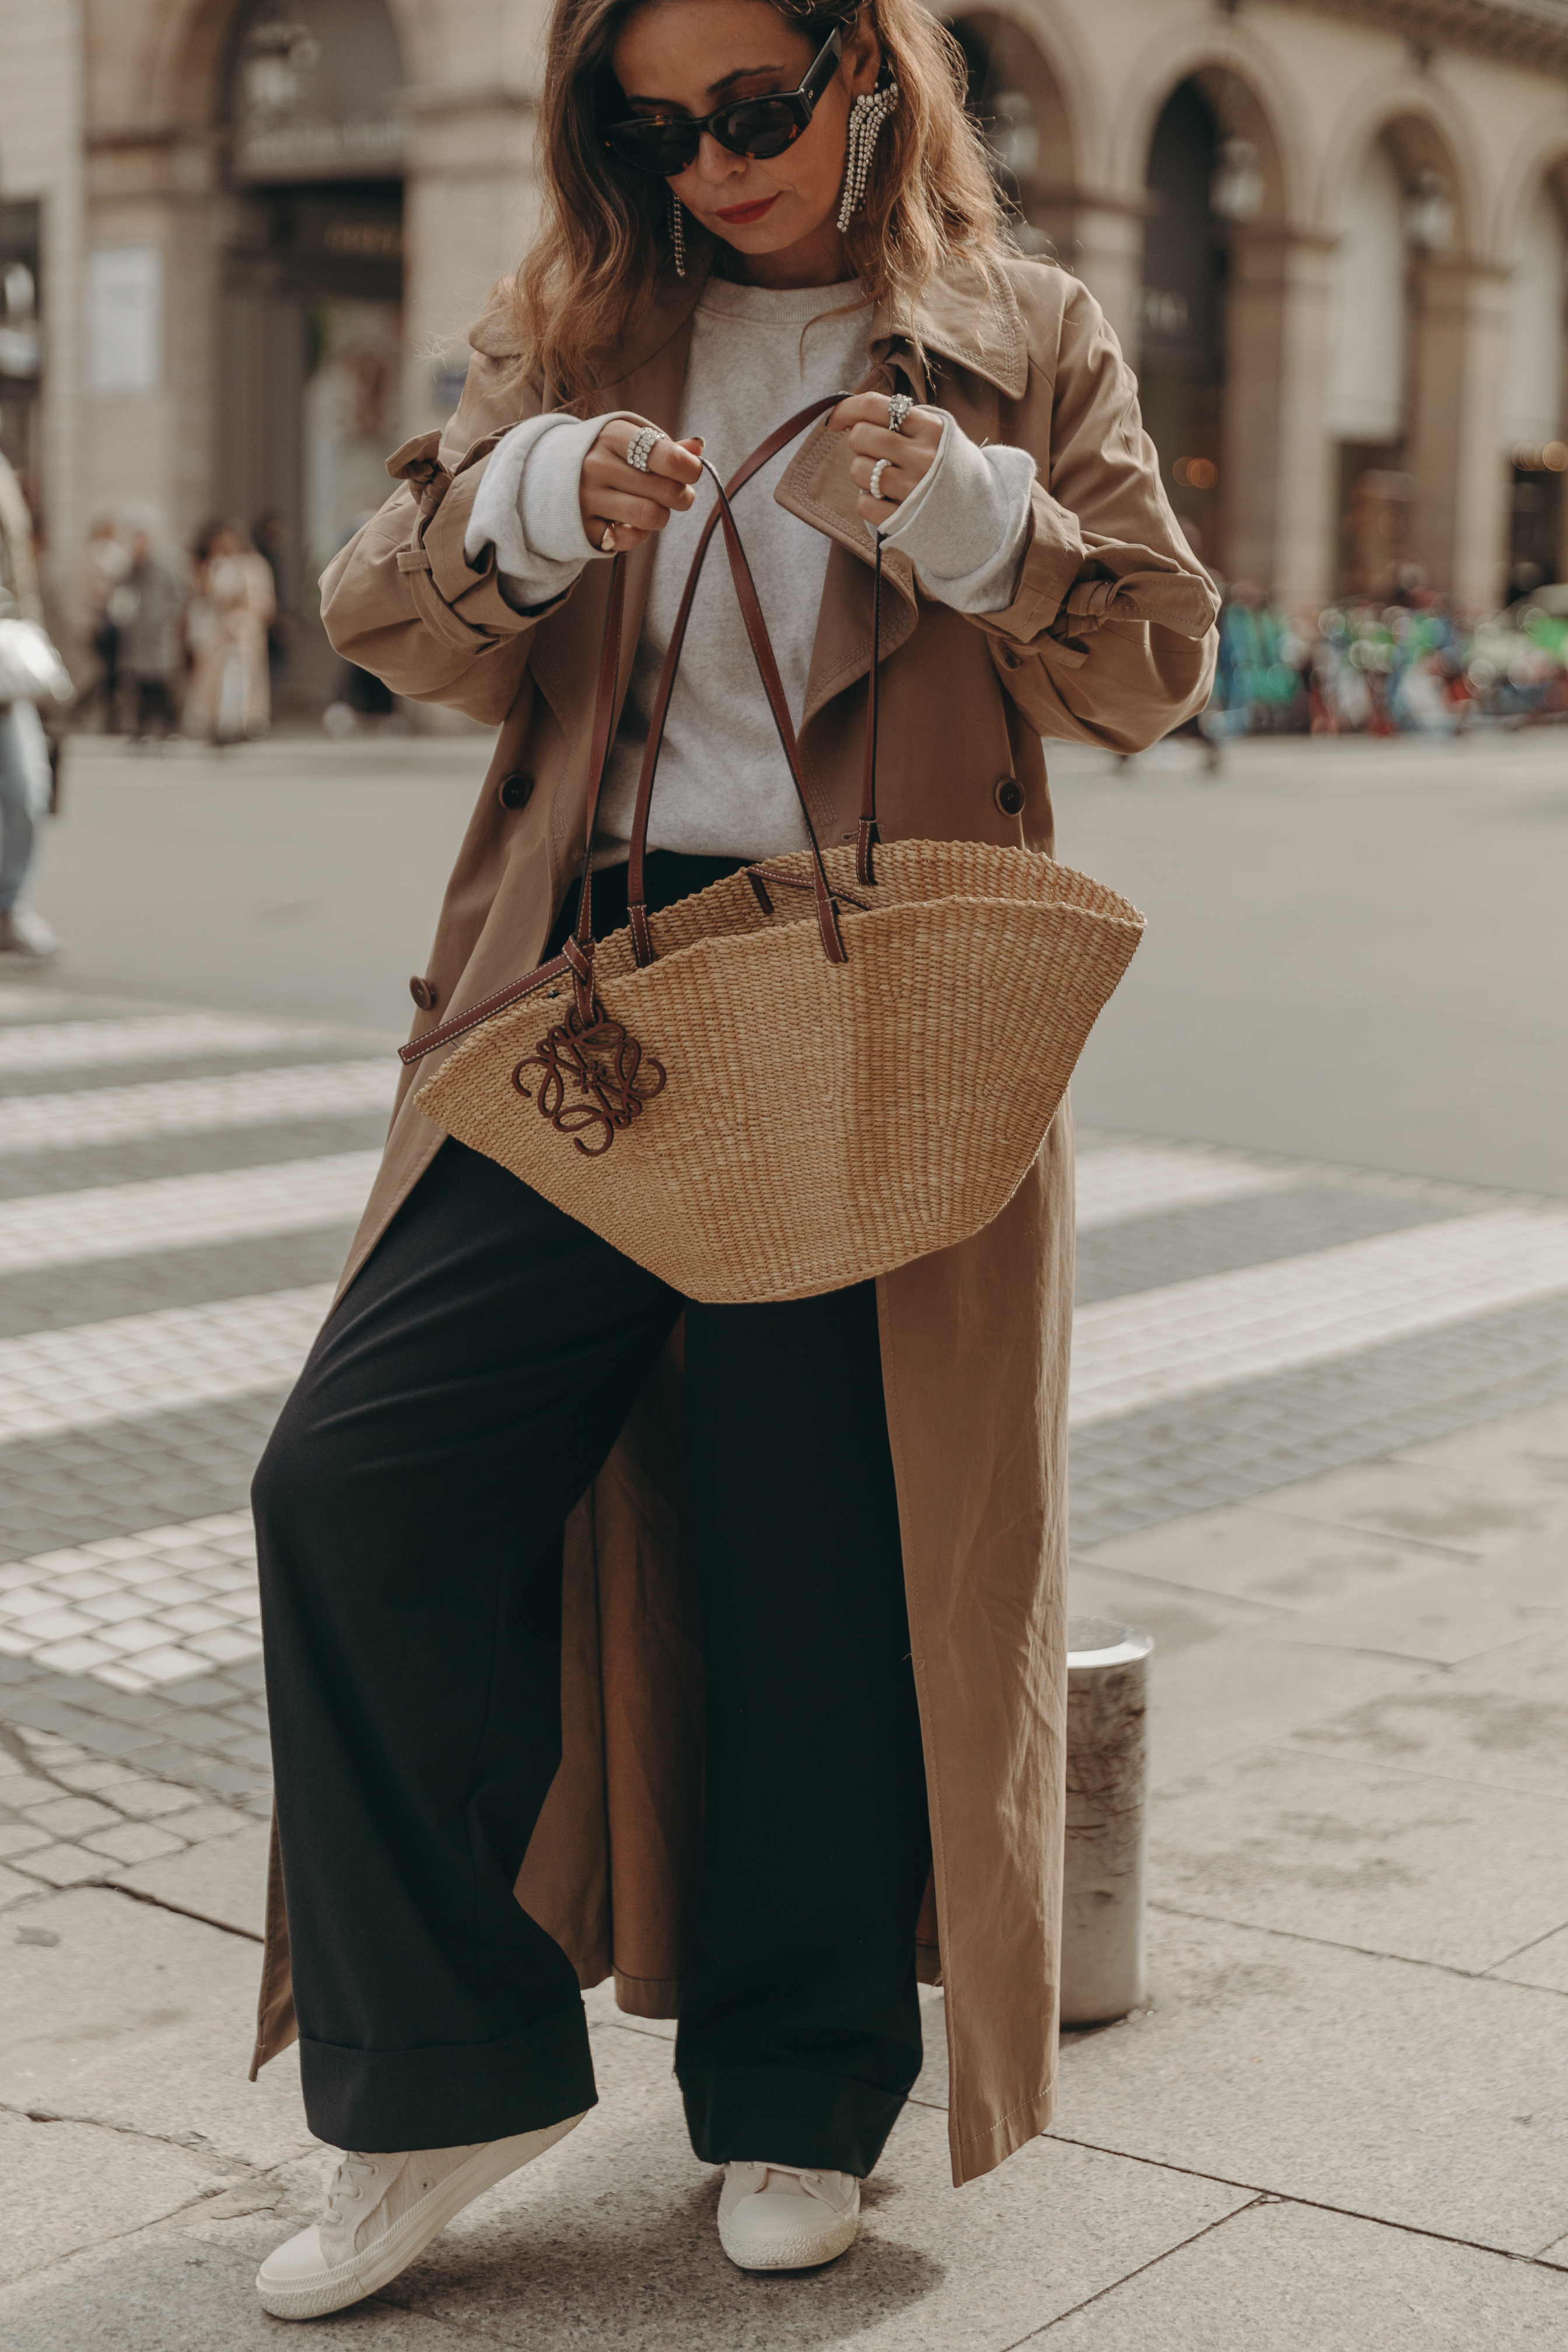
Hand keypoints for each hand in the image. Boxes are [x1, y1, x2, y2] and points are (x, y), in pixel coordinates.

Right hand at [580, 421, 703, 552]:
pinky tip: (632, 522)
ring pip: (651, 516)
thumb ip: (663, 446)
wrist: (547, 476)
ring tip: (656, 507)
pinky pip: (631, 538)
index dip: (689, 468)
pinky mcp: (585, 528)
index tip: (691, 472)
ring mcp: (588, 499)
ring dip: (663, 516)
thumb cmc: (602, 455)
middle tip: (678, 494)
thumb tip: (697, 447)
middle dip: (682, 495)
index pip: (664, 455)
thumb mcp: (627, 440)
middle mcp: (597, 466)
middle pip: (665, 489)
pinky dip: (640, 533)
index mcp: (611, 436)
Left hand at [827, 393, 943, 524]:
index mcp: (930, 428)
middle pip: (861, 436)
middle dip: (859, 443)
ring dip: (863, 474)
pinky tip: (887, 500)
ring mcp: (913, 490)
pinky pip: (864, 505)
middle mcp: (922, 457)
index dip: (846, 408)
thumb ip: (901, 420)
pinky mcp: (903, 520)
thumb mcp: (936, 435)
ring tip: (885, 479)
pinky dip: (868, 502)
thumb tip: (850, 415)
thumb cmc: (948, 468)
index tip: (836, 419)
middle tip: (875, 453)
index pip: (875, 405)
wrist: (981, 514)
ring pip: (858, 470)